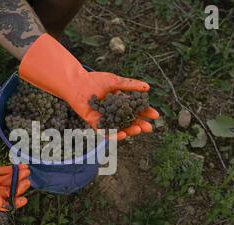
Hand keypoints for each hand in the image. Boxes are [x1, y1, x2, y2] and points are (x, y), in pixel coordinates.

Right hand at [0, 150, 30, 210]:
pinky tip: (19, 166)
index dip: (14, 203)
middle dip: (18, 185)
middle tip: (27, 179)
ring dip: (17, 176)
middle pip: (7, 190)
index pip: (2, 203)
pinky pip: (4, 171)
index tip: (24, 199)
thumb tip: (2, 207)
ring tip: (26, 170)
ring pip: (7, 179)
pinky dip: (12, 169)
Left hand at [19, 34, 158, 139]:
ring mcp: (106, 119)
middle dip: (140, 125)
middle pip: (130, 122)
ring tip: (137, 130)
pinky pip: (105, 132)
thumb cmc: (96, 80)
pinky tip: (122, 134)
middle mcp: (115, 112)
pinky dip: (114, 135)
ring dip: (130, 131)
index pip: (137, 109)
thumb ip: (130, 85)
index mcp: (122, 102)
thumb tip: (148, 87)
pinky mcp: (96, 123)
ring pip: (120, 128)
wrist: (77, 83)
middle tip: (148, 128)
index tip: (155, 115)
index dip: (146, 112)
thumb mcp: (116, 81)